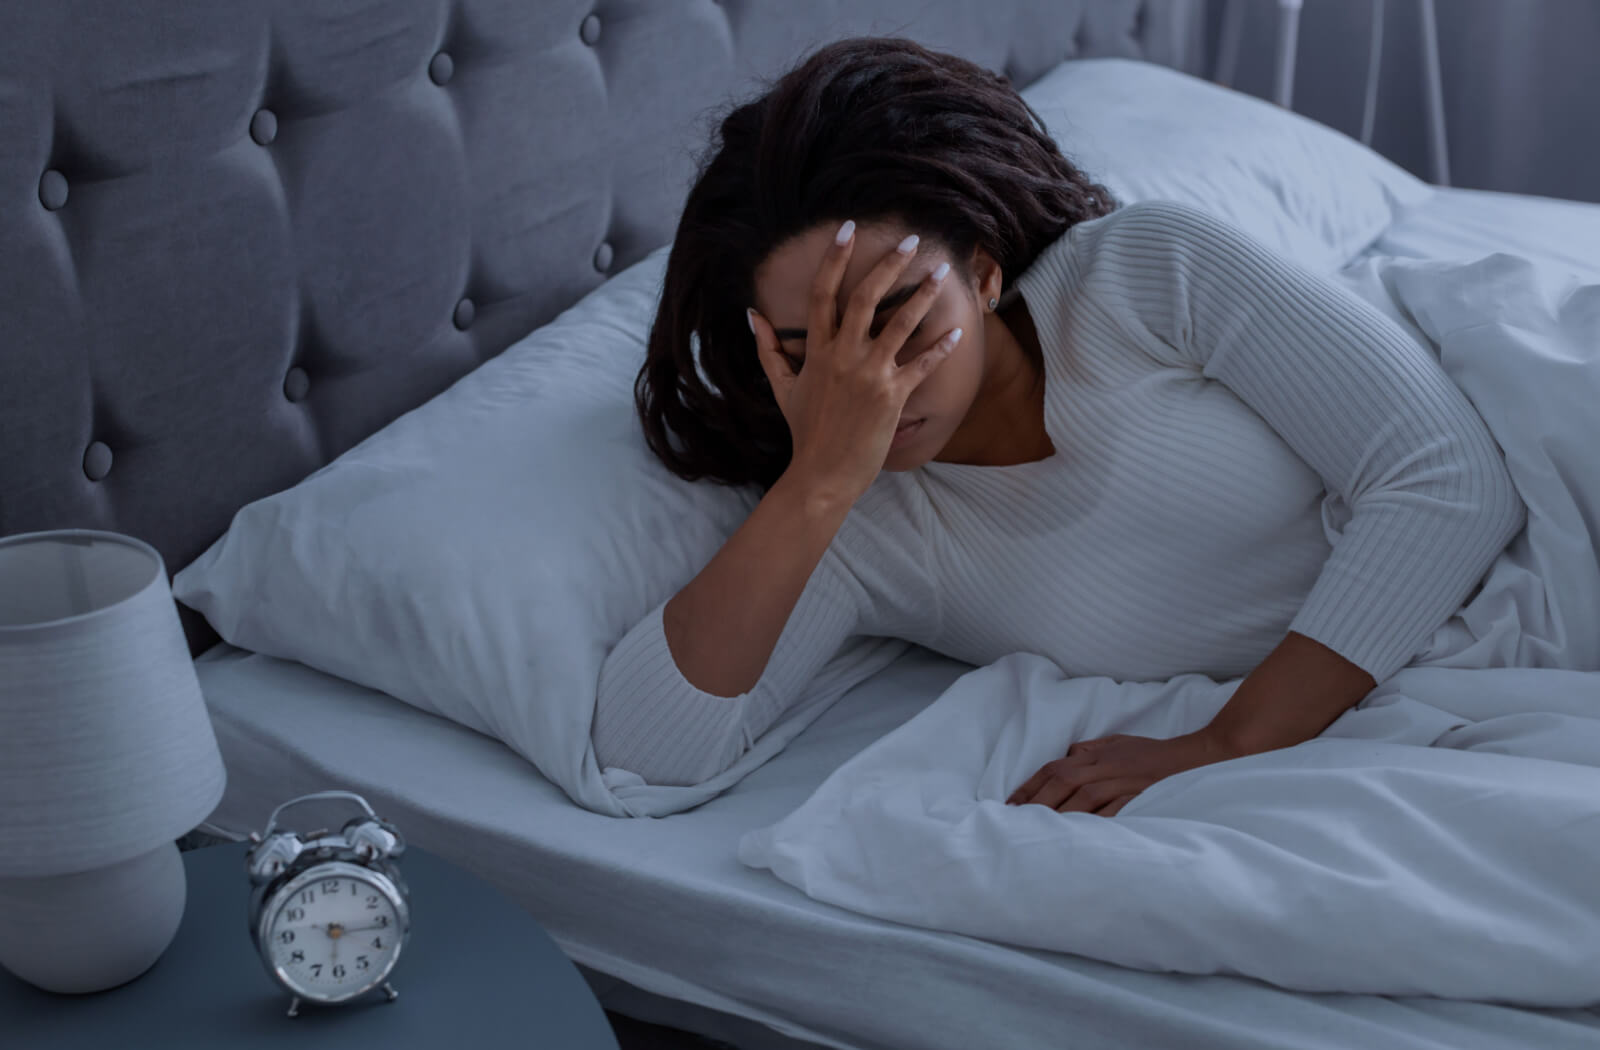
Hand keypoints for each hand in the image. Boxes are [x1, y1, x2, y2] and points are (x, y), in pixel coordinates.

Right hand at [750, 220, 962, 502]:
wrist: (822, 474)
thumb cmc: (804, 431)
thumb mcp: (781, 387)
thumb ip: (768, 349)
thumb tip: (752, 315)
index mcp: (817, 351)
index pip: (824, 294)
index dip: (835, 258)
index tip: (848, 229)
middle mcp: (843, 356)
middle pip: (866, 297)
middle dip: (889, 264)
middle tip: (911, 239)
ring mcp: (870, 375)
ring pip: (900, 323)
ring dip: (923, 295)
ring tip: (940, 272)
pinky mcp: (893, 396)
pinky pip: (922, 365)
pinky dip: (940, 348)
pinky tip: (957, 332)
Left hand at [1005, 728, 1241, 816]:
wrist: (1194, 758)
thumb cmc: (1153, 753)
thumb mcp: (1117, 743)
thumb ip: (1089, 751)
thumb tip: (1065, 756)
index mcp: (1096, 756)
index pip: (1053, 768)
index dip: (1030, 786)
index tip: (1010, 805)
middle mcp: (1105, 768)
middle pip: (1062, 783)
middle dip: (1036, 802)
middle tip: (1014, 823)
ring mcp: (1123, 784)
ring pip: (1083, 798)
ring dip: (1059, 815)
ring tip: (1038, 833)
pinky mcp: (1140, 798)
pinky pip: (1113, 813)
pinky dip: (1094, 824)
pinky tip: (1078, 839)